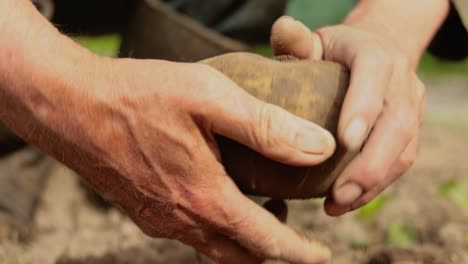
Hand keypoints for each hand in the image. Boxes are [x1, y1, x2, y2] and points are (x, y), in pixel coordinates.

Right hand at [69, 58, 333, 262]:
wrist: (70, 106)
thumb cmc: (138, 97)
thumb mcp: (211, 98)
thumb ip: (268, 126)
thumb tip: (319, 147)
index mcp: (205, 198)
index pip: (266, 242)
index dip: (299, 252)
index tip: (322, 257)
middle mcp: (181, 219)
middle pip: (240, 255)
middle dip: (271, 248)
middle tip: (290, 224)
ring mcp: (158, 218)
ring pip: (213, 246)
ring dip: (242, 236)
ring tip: (260, 204)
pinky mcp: (142, 209)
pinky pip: (188, 231)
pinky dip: (214, 224)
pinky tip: (216, 192)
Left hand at [270, 17, 424, 215]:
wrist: (375, 53)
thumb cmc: (333, 52)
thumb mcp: (315, 42)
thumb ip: (298, 40)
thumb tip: (283, 29)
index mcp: (376, 54)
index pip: (375, 77)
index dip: (363, 109)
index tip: (343, 142)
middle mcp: (401, 81)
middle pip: (398, 124)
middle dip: (369, 164)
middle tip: (337, 195)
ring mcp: (411, 108)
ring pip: (404, 150)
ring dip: (373, 183)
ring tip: (337, 205)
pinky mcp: (411, 131)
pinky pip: (401, 162)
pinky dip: (376, 186)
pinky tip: (347, 201)